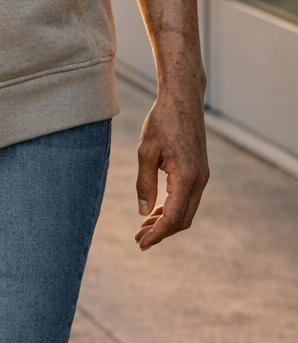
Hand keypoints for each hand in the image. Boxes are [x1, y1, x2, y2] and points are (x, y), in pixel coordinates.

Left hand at [134, 87, 208, 249]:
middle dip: (161, 232)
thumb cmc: (162, 121)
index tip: (141, 244)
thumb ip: (144, 183)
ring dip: (167, 222)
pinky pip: (188, 198)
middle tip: (139, 239)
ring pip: (187, 210)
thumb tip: (143, 213)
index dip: (157, 234)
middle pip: (183, 220)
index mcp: (186, 177)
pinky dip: (173, 208)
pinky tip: (156, 210)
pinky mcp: (200, 170)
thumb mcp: (146, 151)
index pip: (173, 218)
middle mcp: (199, 180)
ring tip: (143, 228)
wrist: (183, 99)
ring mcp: (202, 176)